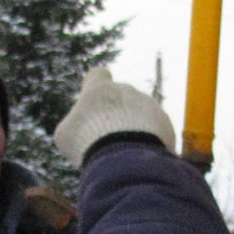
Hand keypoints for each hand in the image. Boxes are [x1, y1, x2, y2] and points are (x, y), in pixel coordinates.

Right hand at [52, 67, 176, 167]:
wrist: (124, 156)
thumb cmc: (88, 142)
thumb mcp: (67, 135)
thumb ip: (74, 126)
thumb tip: (79, 130)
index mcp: (100, 88)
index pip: (98, 75)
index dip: (96, 85)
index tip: (95, 99)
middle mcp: (127, 91)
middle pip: (121, 100)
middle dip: (116, 118)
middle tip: (108, 143)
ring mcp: (149, 105)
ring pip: (140, 117)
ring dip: (134, 132)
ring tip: (125, 154)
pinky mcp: (166, 124)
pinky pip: (156, 132)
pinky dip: (148, 144)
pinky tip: (140, 159)